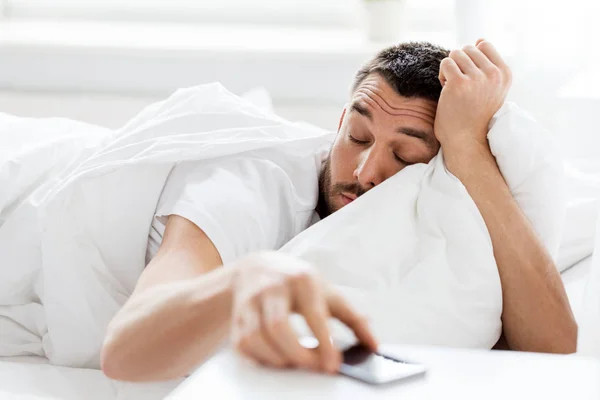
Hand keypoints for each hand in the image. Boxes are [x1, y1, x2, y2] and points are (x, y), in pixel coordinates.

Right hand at [230, 252, 377, 373]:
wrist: (256, 269)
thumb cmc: (298, 283)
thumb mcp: (327, 292)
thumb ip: (353, 317)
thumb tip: (374, 344)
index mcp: (301, 279)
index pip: (312, 313)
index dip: (323, 342)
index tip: (333, 364)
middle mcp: (272, 288)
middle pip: (279, 328)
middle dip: (298, 355)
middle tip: (315, 367)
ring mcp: (250, 301)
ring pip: (256, 339)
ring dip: (278, 359)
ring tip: (296, 362)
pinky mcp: (237, 316)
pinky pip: (242, 345)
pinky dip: (259, 359)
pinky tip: (275, 358)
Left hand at [434, 39, 511, 152]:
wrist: (466, 141)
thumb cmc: (474, 115)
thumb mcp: (490, 88)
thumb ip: (488, 64)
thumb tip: (480, 40)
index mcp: (505, 74)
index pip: (484, 45)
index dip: (471, 58)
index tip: (471, 77)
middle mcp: (494, 75)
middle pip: (468, 48)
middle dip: (459, 64)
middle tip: (460, 86)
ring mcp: (477, 78)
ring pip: (455, 54)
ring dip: (450, 69)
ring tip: (454, 88)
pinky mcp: (459, 82)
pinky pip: (445, 63)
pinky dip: (442, 74)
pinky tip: (446, 90)